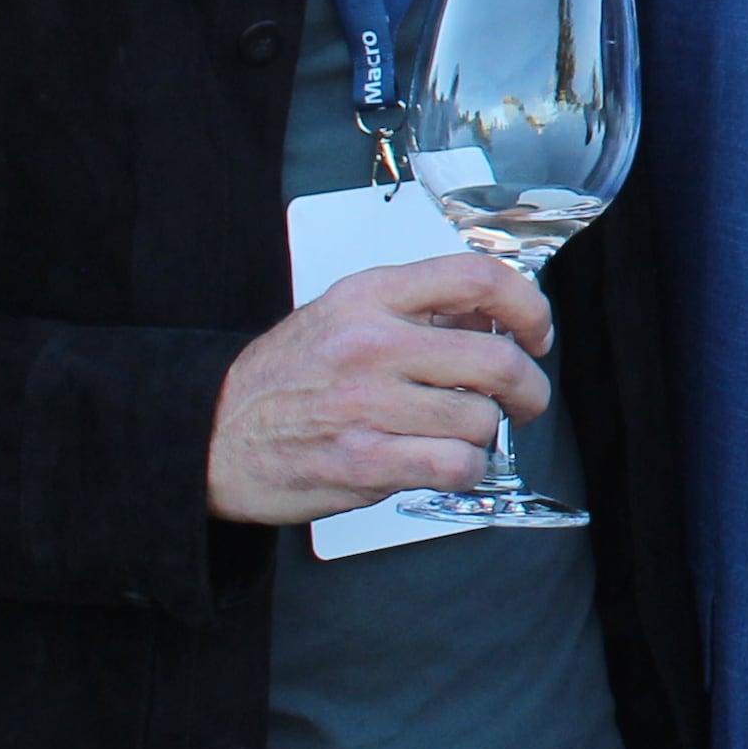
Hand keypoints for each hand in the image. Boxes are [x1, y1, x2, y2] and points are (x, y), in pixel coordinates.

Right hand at [207, 254, 552, 524]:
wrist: (211, 435)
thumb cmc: (284, 380)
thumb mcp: (344, 317)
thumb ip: (416, 313)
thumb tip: (494, 322)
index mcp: (370, 297)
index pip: (477, 278)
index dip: (527, 306)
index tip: (536, 333)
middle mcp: (371, 344)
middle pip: (496, 360)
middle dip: (528, 388)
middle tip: (524, 400)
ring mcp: (367, 404)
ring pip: (481, 419)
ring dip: (486, 435)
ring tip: (461, 435)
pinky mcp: (364, 461)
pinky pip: (456, 465)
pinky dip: (465, 470)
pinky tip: (446, 464)